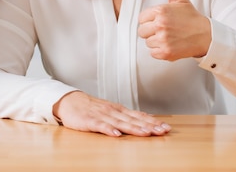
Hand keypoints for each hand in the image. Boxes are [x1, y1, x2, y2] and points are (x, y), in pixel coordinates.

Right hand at [52, 91, 170, 136]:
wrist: (69, 101)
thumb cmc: (90, 108)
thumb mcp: (111, 111)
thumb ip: (126, 116)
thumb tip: (146, 121)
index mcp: (118, 110)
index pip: (139, 116)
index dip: (153, 122)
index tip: (166, 128)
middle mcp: (113, 112)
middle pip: (133, 120)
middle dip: (149, 126)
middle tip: (163, 131)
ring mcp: (102, 116)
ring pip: (120, 123)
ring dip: (134, 128)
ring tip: (146, 133)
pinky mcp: (89, 121)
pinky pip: (100, 126)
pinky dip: (108, 130)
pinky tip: (116, 135)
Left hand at [138, 0, 210, 60]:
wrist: (207, 36)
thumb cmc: (191, 17)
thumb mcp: (180, 0)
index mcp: (160, 11)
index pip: (141, 18)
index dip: (150, 21)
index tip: (162, 21)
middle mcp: (160, 24)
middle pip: (142, 31)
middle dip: (151, 32)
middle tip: (166, 30)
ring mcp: (163, 39)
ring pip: (148, 42)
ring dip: (156, 42)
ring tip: (170, 38)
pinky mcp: (166, 52)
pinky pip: (153, 53)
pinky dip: (160, 52)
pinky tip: (171, 46)